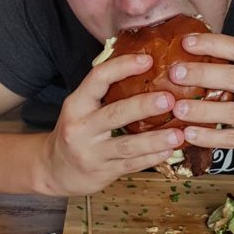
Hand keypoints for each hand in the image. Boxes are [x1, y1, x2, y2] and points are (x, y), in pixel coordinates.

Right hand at [38, 53, 184, 195]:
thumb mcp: (81, 108)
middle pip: (115, 114)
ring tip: (178, 134)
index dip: (122, 67)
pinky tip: (169, 151)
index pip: (97, 79)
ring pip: (127, 145)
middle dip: (144, 106)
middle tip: (169, 100)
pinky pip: (131, 165)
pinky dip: (152, 158)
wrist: (55, 170)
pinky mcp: (102, 172)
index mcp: (76, 105)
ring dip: (155, 139)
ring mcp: (91, 153)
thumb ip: (104, 92)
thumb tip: (144, 64)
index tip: (147, 60)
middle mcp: (80, 128)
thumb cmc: (77, 131)